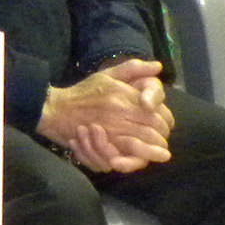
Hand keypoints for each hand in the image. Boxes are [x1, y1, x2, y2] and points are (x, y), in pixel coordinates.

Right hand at [37, 61, 173, 173]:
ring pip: (144, 142)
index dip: (166, 119)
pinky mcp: (104, 144)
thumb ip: (133, 68)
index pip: (156, 110)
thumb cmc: (85, 91)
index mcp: (123, 94)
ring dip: (155, 149)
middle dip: (163, 135)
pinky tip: (143, 158)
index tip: (166, 123)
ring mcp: (112, 129)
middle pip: (154, 127)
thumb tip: (158, 66)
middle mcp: (120, 111)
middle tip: (163, 138)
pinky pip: (128, 154)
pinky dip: (138, 157)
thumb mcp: (108, 74)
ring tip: (160, 151)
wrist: (58, 110)